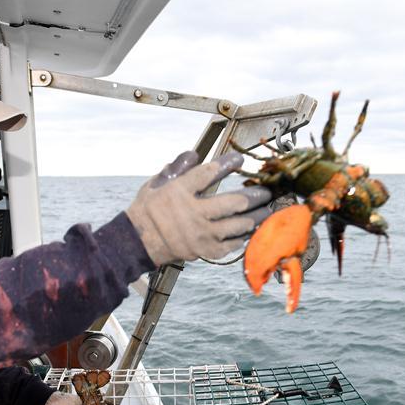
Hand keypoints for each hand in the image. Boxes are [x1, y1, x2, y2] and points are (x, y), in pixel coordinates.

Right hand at [126, 151, 271, 264]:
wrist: (138, 241)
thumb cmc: (149, 209)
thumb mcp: (157, 182)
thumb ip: (177, 167)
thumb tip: (195, 154)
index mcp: (180, 192)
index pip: (208, 174)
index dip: (227, 165)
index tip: (240, 160)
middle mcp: (193, 213)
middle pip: (232, 203)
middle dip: (254, 196)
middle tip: (266, 192)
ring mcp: (201, 234)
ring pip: (237, 225)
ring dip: (254, 217)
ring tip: (265, 211)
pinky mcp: (204, 250)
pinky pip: (231, 245)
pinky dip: (243, 237)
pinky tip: (251, 229)